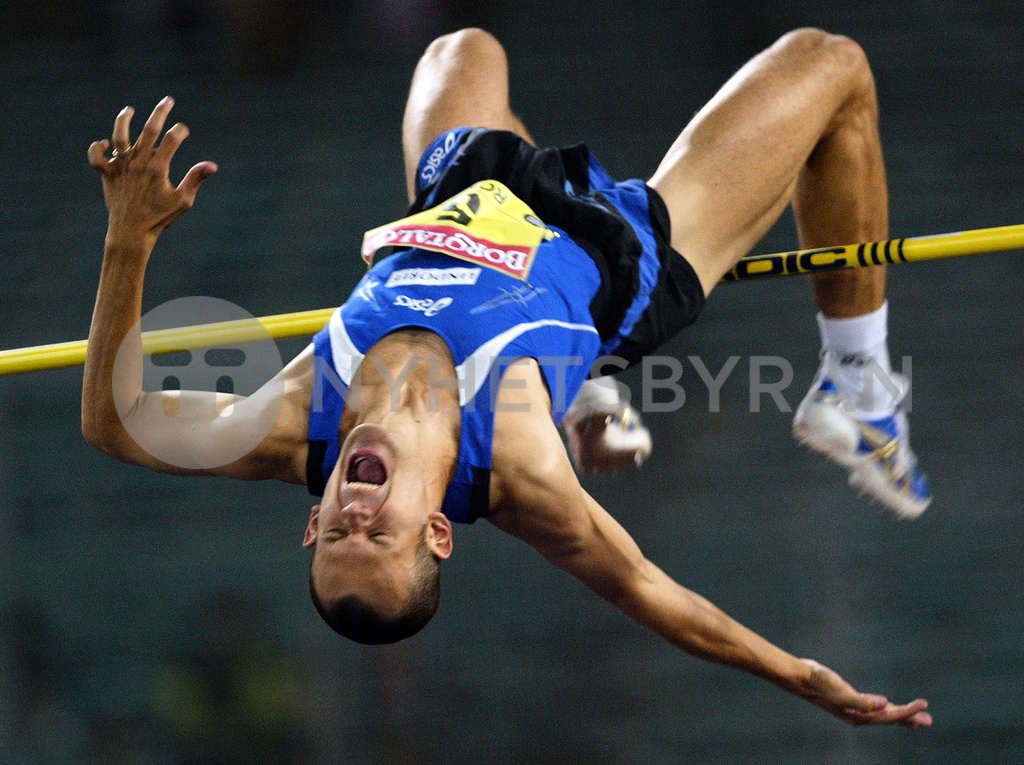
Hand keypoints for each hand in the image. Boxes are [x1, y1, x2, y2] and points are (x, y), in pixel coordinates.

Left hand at [87, 96, 216, 245]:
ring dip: (124, 120)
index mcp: (158, 168)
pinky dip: (98, 148)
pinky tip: (106, 144)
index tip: (184, 131)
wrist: (131, 233)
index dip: (180, 131)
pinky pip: (96, 157)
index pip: (172, 140)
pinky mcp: (107, 175)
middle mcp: (138, 163)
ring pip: (119, 137)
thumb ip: (195, 179)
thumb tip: (212, 165)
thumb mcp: (183, 201)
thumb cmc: (160, 218)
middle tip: (168, 100)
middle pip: (149, 130)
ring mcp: (120, 167)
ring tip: (129, 110)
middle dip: (160, 113)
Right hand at [800, 658, 931, 727]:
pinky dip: (886, 709)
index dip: (908, 711)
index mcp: (859, 715)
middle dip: (909, 718)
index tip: (924, 704)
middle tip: (929, 719)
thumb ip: (861, 700)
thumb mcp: (839, 691)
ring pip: (883, 715)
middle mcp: (858, 715)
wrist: (800, 677)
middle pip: (889, 719)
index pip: (889, 716)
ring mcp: (854, 709)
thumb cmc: (819, 682)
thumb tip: (883, 704)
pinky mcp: (851, 700)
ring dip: (900, 716)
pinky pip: (874, 708)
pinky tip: (887, 706)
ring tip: (917, 719)